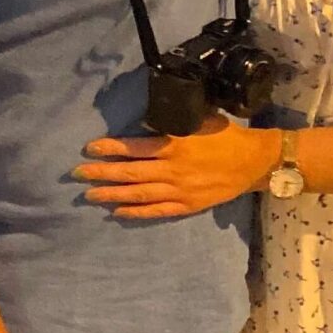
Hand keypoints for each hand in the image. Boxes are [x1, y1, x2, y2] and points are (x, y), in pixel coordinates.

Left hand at [75, 115, 275, 220]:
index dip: (110, 148)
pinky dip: (136, 212)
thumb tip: (146, 123)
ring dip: (112, 195)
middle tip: (78, 174)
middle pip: (130, 173)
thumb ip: (174, 122)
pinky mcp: (187, 206)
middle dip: (101, 173)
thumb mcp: (200, 120)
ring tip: (90, 195)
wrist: (253, 163)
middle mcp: (173, 170)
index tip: (89, 149)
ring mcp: (179, 191)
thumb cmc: (226, 136)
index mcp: (175, 145)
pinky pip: (156, 211)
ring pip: (139, 194)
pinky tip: (118, 212)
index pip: (134, 148)